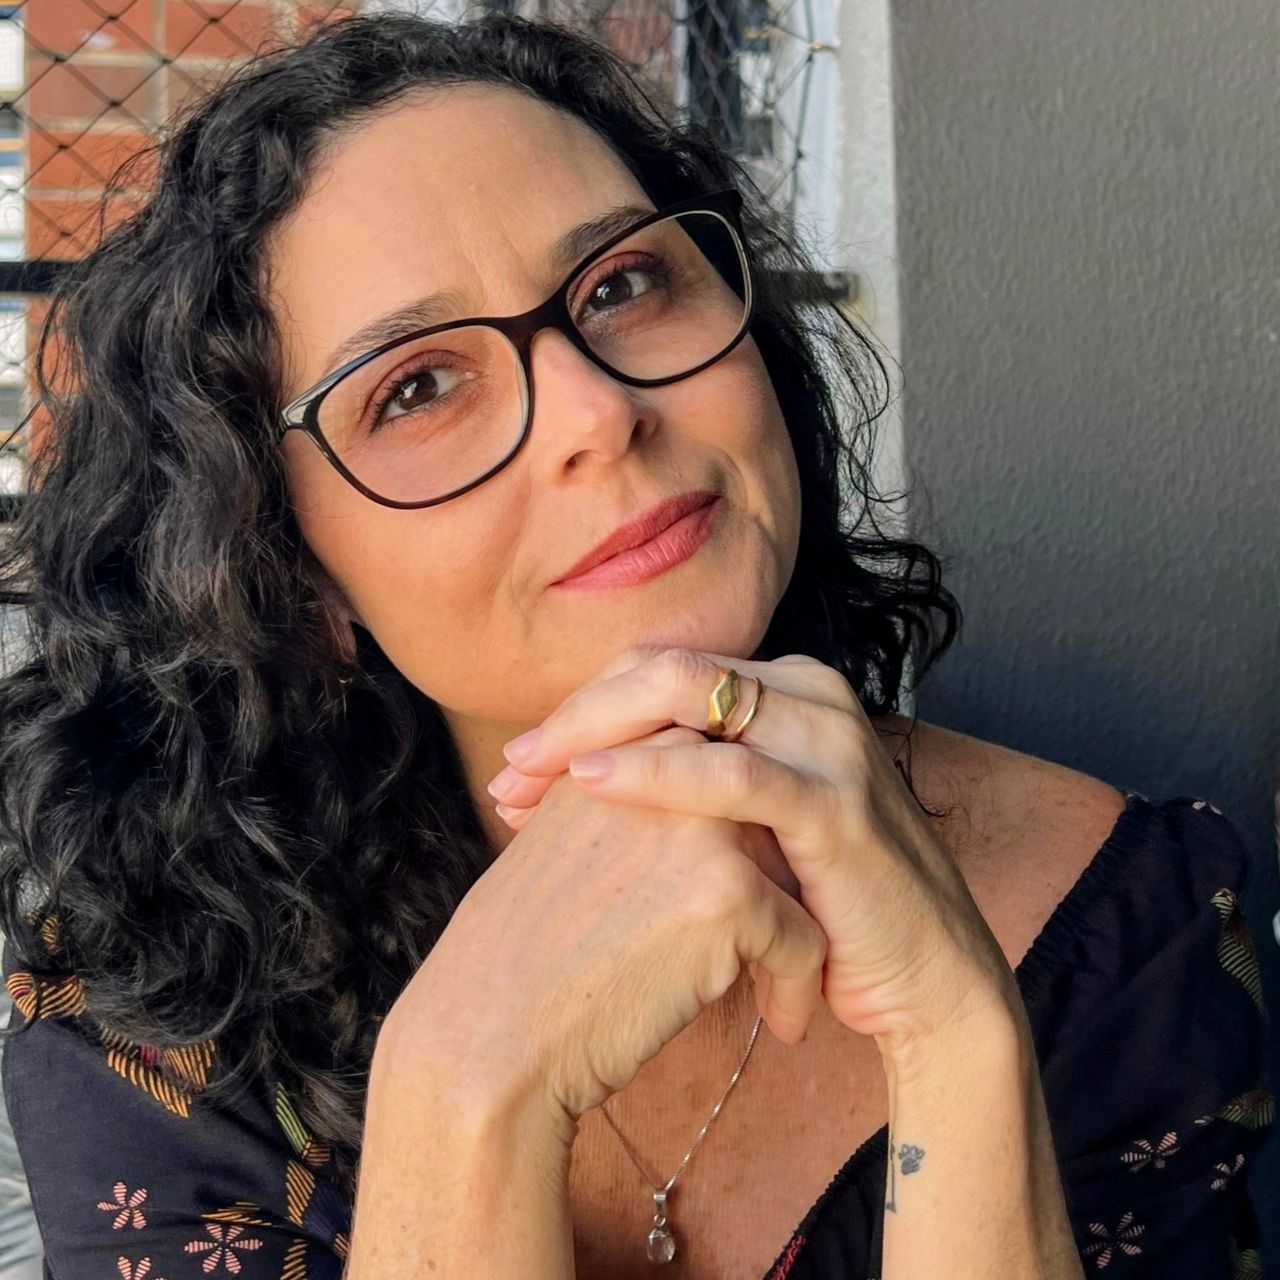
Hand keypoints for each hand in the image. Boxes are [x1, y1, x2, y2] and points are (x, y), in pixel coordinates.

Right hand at [385, 722, 828, 1122]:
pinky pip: (805, 938)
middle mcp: (664, 767)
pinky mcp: (731, 893)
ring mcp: (702, 825)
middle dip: (780, 874)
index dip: (740, 829)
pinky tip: (784, 1026)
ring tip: (779, 985)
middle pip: (764, 809)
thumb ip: (623, 800)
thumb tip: (691, 802)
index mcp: (619, 746)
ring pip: (798, 869)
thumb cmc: (520, 956)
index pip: (715, 763)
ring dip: (794, 931)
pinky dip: (800, 988)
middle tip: (778, 933)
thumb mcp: (560, 843)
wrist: (490, 1036)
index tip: (740, 889)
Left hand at [486, 646, 1018, 1058]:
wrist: (926, 977)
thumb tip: (576, 767)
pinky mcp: (838, 804)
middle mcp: (813, 695)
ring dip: (593, 734)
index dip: (584, 707)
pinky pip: (730, 774)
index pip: (664, 670)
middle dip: (576, 713)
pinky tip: (591, 784)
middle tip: (512, 768)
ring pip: (688, 699)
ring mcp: (831, 742)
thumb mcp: (748, 823)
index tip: (522, 763)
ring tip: (527, 778)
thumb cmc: (822, 904)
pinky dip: (652, 773)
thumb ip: (687, 778)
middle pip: (665, 670)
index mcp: (790, 689)